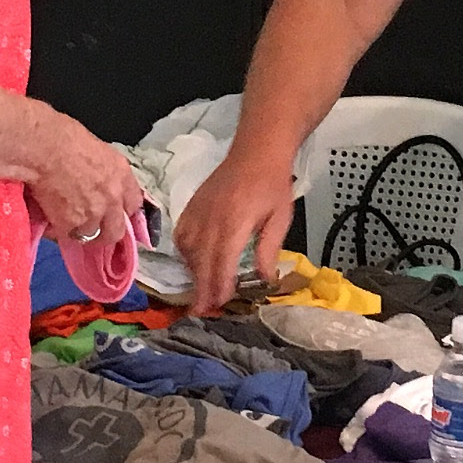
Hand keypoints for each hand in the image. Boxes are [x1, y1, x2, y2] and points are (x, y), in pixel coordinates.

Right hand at [30, 126, 143, 245]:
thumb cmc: (64, 138)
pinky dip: (58, 231)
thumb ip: (104, 173)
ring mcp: (93, 214)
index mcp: (121, 174)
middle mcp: (112, 197)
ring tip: (64, 220)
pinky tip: (49, 218)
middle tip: (91, 229)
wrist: (44, 149)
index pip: (134, 204)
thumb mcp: (97, 151)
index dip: (122, 212)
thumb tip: (96, 185)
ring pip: (90, 236)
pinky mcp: (70, 225)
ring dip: (79, 231)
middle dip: (105, 233)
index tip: (113, 214)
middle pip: (116, 230)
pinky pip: (66, 236)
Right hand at [174, 152, 293, 313]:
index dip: (219, 284)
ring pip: (189, 248)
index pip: (222, 260)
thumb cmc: (273, 184)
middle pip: (202, 259)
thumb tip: (263, 280)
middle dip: (202, 287)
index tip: (218, 304)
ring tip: (200, 290)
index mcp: (235, 221)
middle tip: (201, 312)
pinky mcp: (193, 205)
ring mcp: (199, 210)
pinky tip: (192, 262)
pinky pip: (182, 234)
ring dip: (193, 271)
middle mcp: (212, 217)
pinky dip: (184, 252)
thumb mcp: (280, 218)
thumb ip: (269, 249)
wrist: (257, 151)